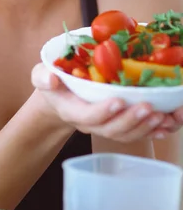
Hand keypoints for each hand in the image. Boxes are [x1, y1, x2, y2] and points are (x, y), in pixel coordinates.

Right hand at [31, 63, 180, 142]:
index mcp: (71, 110)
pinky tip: (169, 123)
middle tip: (148, 107)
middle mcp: (91, 123)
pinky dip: (155, 130)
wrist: (62, 96)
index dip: (102, 112)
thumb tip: (51, 79)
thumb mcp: (41, 75)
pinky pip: (138, 133)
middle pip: (112, 129)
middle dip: (131, 120)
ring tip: (162, 115)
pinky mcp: (119, 125)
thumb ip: (42, 77)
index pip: (87, 116)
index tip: (117, 100)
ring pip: (127, 134)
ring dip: (146, 127)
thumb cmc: (54, 83)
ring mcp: (106, 126)